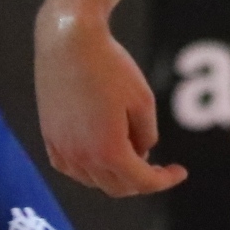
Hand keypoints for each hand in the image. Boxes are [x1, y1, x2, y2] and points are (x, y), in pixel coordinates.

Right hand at [36, 10, 184, 195]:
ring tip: (132, 152)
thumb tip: (141, 153)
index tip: (180, 171)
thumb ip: (147, 135)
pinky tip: (102, 152)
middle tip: (159, 166)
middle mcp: (82, 157)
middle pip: (117, 187)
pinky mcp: (49, 137)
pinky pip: (72, 167)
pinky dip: (90, 168)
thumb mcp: (143, 101)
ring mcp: (62, 149)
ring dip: (115, 175)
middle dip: (141, 180)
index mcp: (109, 151)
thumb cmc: (110, 67)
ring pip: (93, 180)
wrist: (69, 41)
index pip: (142, 182)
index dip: (165, 180)